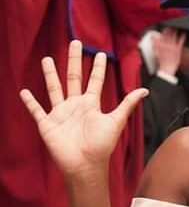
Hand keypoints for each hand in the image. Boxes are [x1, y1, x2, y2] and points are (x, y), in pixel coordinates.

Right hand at [19, 41, 147, 178]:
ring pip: (53, 89)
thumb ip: (128, 104)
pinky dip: (30, 102)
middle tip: (75, 42)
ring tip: (46, 59)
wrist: (85, 164)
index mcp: (91, 104)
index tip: (100, 53)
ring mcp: (60, 114)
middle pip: (73, 78)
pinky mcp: (47, 124)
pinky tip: (24, 91)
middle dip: (74, 61)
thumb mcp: (116, 121)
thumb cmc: (102, 145)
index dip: (97, 68)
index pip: (95, 81)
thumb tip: (145, 90)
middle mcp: (75, 106)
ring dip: (50, 74)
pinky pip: (36, 110)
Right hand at [152, 27, 185, 74]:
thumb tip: (152, 37)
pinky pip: (180, 41)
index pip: (162, 36)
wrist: (167, 67)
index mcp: (161, 44)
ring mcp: (173, 46)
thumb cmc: (161, 61)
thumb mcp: (155, 52)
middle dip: (169, 30)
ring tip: (175, 28)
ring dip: (174, 32)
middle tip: (170, 26)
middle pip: (168, 35)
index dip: (163, 31)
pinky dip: (182, 37)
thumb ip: (154, 43)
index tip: (165, 28)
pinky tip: (184, 34)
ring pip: (173, 37)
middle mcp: (167, 44)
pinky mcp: (178, 49)